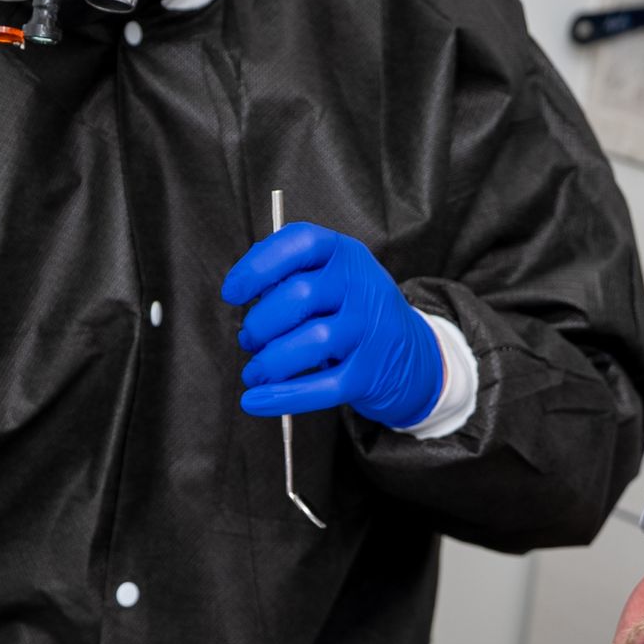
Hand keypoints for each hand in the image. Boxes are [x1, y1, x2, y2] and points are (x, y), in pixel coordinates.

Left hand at [221, 220, 444, 428]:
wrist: (411, 353)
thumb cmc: (352, 310)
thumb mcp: (332, 276)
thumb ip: (289, 274)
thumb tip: (243, 292)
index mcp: (345, 254)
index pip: (300, 243)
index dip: (258, 266)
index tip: (232, 292)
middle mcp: (361, 287)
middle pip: (299, 296)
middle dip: (261, 322)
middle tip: (250, 339)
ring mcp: (368, 331)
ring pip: (311, 342)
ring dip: (269, 361)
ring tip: (254, 372)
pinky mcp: (367, 374)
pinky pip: (321, 388)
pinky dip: (282, 397)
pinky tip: (256, 400)